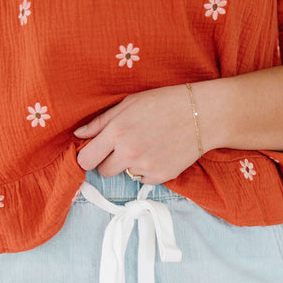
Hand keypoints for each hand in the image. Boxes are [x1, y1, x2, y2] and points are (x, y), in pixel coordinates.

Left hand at [73, 85, 201, 184]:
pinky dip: (148, 170)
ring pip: (124, 175)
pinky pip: (143, 179)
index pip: (86, 160)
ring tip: (147, 145)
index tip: (95, 152)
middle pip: (103, 171)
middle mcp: (128, 152)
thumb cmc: (165, 103)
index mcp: (116, 131)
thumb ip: (100, 121)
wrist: (203, 114)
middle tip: (124, 147)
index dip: (88, 156)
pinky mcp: (161, 177)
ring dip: (130, 165)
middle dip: (108, 161)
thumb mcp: (129, 103)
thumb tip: (79, 135)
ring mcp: (145, 166)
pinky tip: (160, 152)